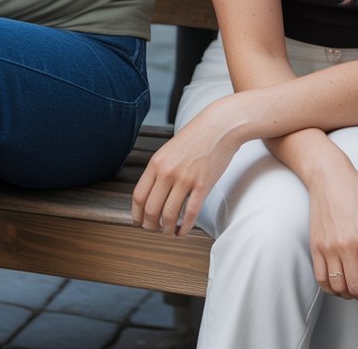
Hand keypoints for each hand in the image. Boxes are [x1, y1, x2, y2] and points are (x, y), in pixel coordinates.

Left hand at [131, 96, 242, 235]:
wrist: (221, 125)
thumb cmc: (197, 136)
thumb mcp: (170, 150)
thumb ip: (160, 170)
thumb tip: (152, 194)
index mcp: (157, 163)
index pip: (138, 196)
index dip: (137, 214)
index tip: (139, 222)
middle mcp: (168, 172)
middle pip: (151, 210)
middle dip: (151, 226)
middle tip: (155, 229)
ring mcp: (185, 179)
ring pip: (169, 215)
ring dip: (167, 229)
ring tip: (170, 231)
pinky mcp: (203, 185)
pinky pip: (190, 214)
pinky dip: (185, 228)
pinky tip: (184, 230)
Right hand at [308, 155, 357, 303]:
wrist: (328, 177)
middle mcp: (347, 245)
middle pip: (356, 288)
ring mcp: (329, 247)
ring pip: (338, 287)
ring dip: (349, 294)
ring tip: (357, 290)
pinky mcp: (315, 247)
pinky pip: (321, 280)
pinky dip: (331, 289)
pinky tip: (340, 285)